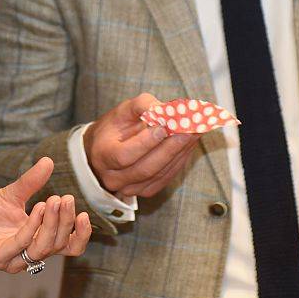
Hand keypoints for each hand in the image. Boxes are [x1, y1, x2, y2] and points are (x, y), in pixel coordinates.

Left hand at [0, 157, 90, 273]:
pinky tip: (36, 208)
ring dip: (51, 224)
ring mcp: (14, 258)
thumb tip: (49, 160)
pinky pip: (20, 245)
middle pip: (59, 244)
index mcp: (38, 238)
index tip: (85, 213)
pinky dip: (31, 227)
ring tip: (52, 200)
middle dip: (65, 221)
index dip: (80, 234)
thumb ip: (31, 181)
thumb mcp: (11, 193)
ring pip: (43, 248)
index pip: (68, 245)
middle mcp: (30, 252)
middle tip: (65, 198)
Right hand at [83, 93, 200, 197]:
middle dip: (170, 148)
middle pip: (146, 168)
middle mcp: (113, 177)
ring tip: (195, 133)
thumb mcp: (123, 110)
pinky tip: (189, 145)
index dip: (145, 143)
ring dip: (180, 153)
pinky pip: (166, 178)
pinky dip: (180, 161)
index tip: (164, 127)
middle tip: (189, 130)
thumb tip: (167, 109)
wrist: (106, 149)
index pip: (124, 155)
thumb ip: (142, 106)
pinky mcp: (146, 191)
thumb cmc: (115, 127)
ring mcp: (130, 188)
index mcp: (103, 156)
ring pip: (159, 175)